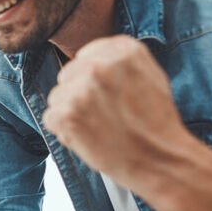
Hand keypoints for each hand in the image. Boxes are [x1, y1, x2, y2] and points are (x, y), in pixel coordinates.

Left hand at [43, 35, 190, 188]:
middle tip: (104, 114)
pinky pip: (51, 118)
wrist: (160, 159)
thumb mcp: (150, 76)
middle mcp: (99, 65)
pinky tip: (88, 136)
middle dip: (79, 94)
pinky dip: (64, 131)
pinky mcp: (66, 114)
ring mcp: (80, 90)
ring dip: (71, 113)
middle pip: (68, 75)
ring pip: (57, 97)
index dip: (91, 79)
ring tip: (98, 126)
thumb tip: (88, 58)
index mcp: (122, 50)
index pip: (85, 56)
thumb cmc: (155, 122)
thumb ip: (119, 61)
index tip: (106, 94)